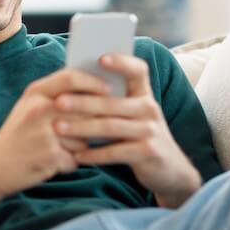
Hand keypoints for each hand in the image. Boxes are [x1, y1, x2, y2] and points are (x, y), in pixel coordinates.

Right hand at [0, 69, 108, 205]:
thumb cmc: (18, 134)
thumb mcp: (29, 106)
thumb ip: (56, 94)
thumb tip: (96, 87)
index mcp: (35, 93)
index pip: (71, 77)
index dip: (94, 82)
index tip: (109, 90)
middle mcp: (39, 110)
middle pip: (85, 109)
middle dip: (92, 123)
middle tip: (94, 129)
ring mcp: (44, 133)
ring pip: (84, 138)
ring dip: (79, 147)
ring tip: (60, 149)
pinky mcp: (49, 156)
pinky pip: (76, 159)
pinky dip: (69, 163)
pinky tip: (55, 162)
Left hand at [52, 54, 200, 208]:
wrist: (171, 170)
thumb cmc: (141, 138)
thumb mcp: (135, 117)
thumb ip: (115, 102)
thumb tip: (75, 88)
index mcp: (145, 95)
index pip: (138, 71)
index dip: (122, 62)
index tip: (100, 58)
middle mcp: (149, 109)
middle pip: (112, 102)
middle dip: (82, 102)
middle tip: (58, 102)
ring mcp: (150, 131)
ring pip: (110, 127)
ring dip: (81, 128)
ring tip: (58, 128)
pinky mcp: (148, 152)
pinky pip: (115, 152)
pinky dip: (94, 154)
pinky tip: (77, 155)